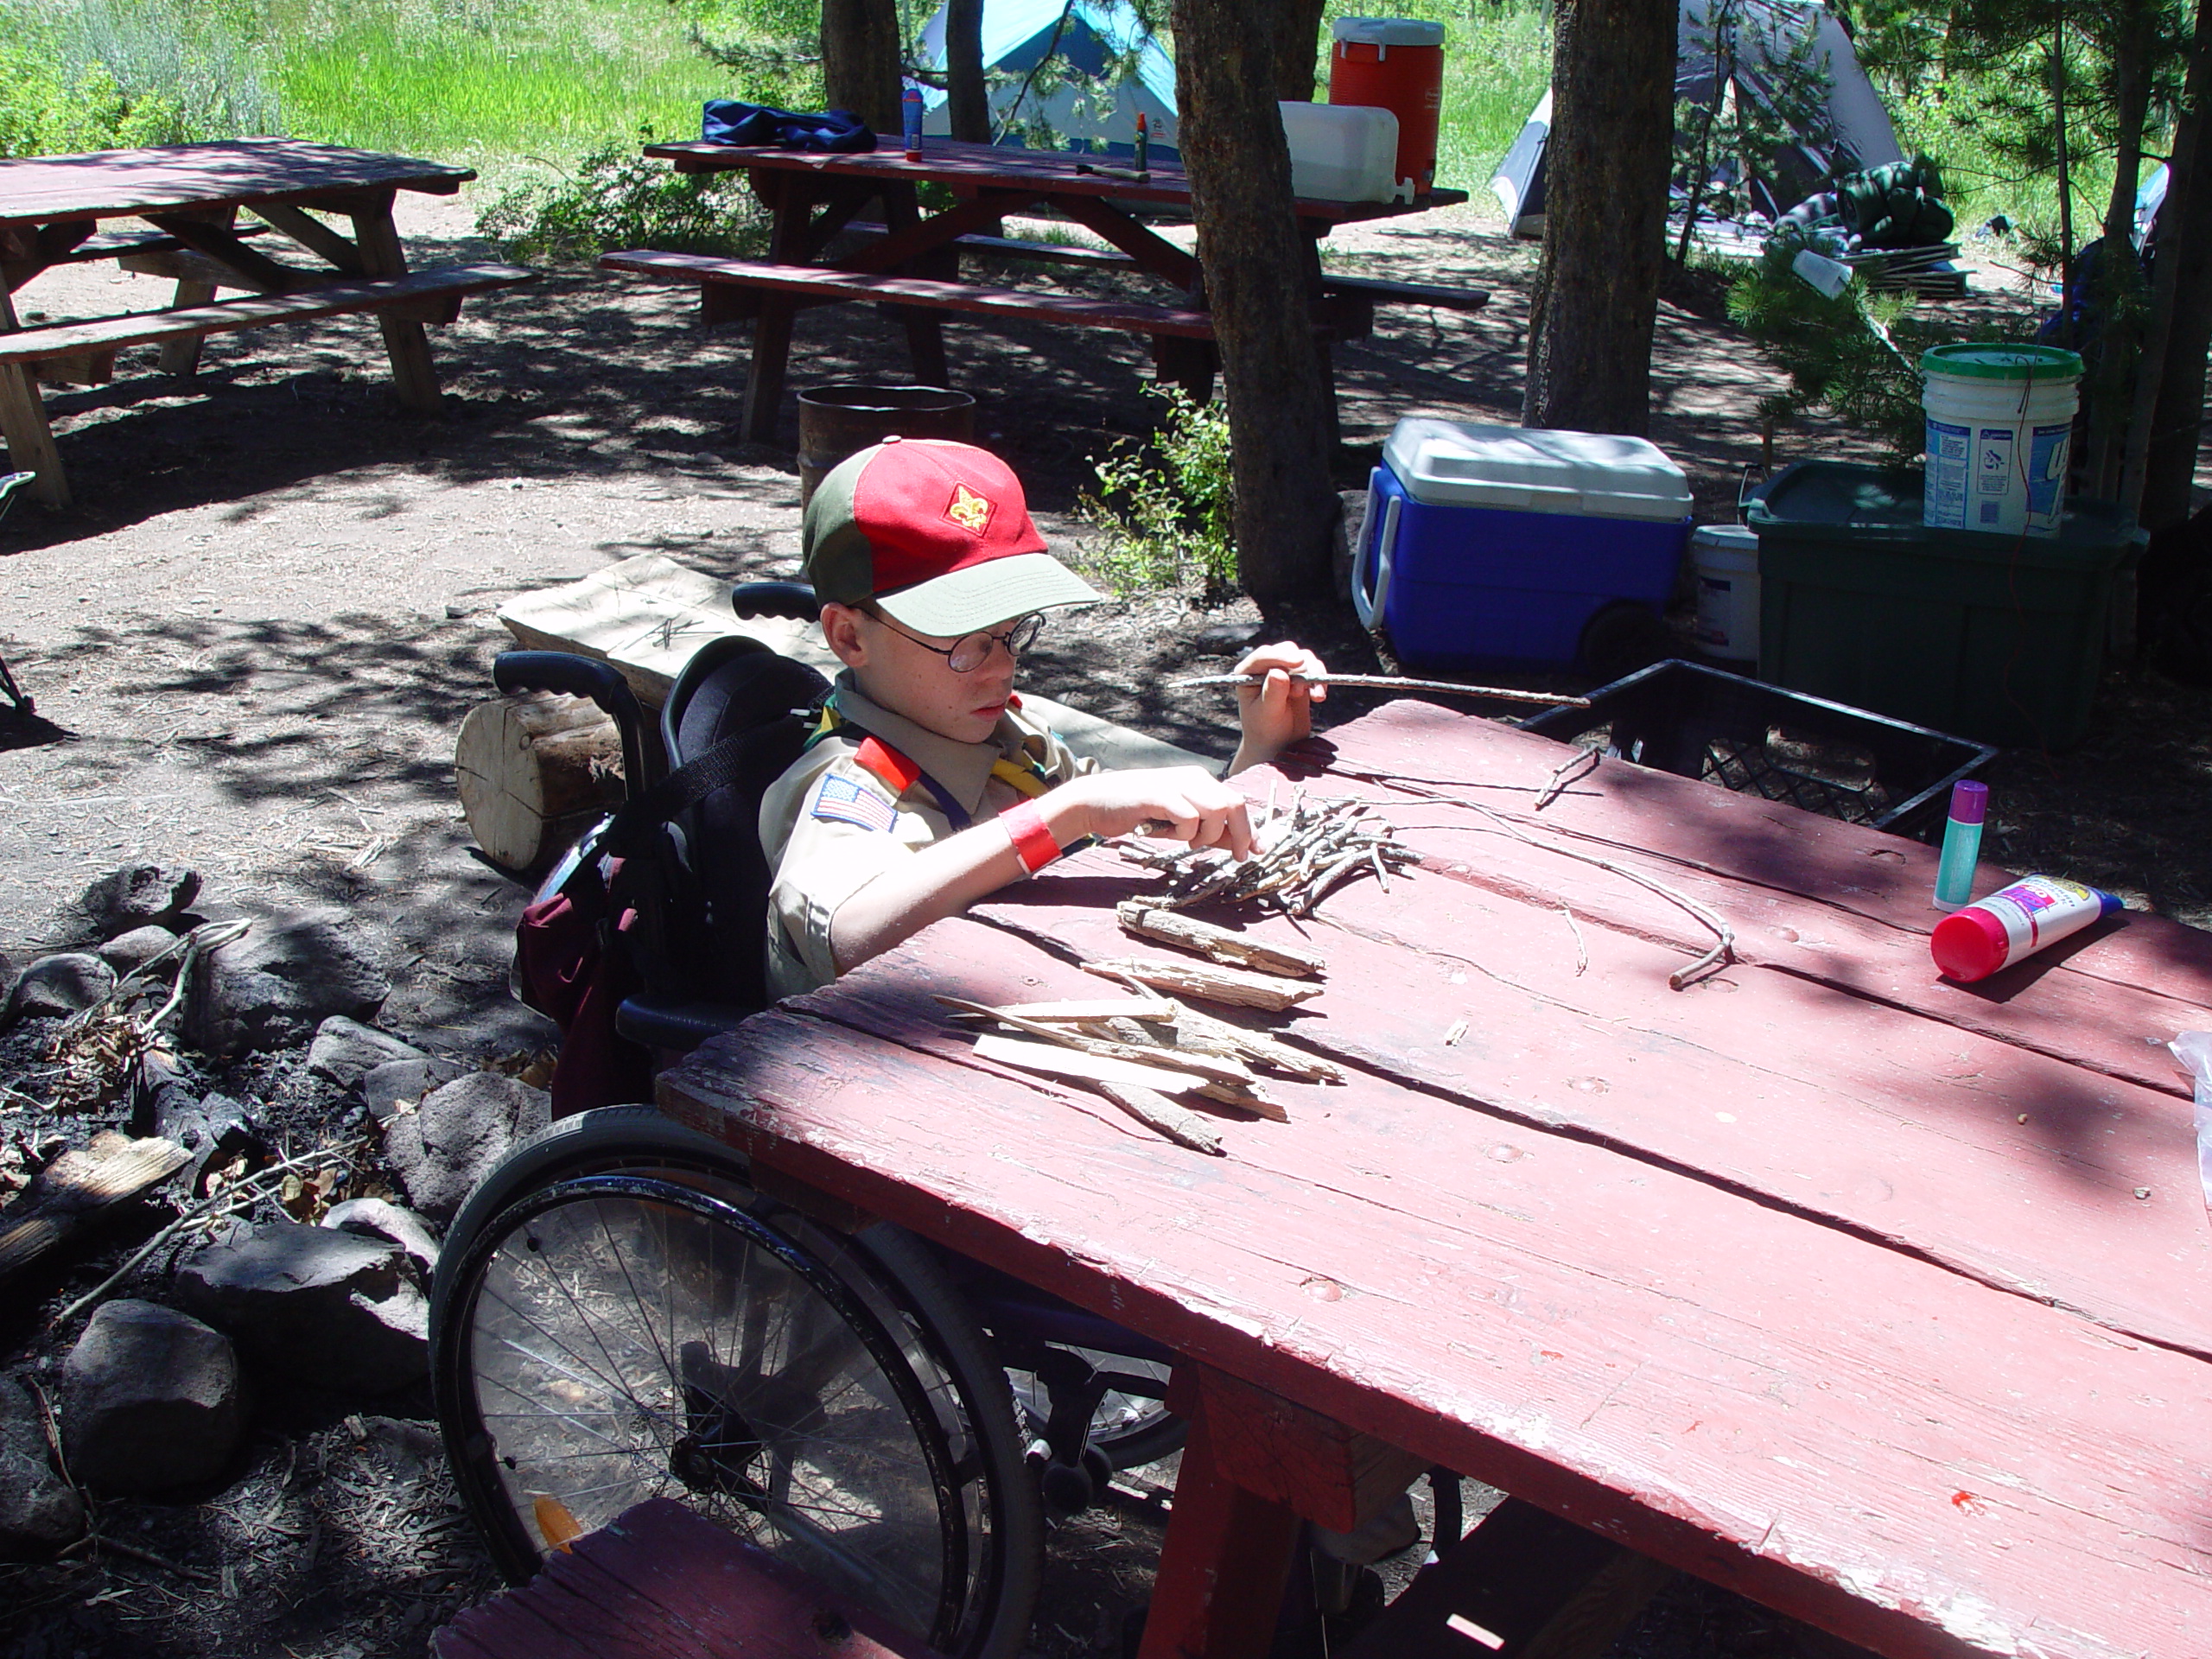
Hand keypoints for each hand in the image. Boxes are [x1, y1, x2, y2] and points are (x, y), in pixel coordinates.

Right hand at [1046, 766, 1255, 857]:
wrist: (1097, 802)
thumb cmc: (1138, 814)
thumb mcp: (1179, 825)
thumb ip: (1209, 832)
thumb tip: (1239, 846)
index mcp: (1200, 781)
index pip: (1236, 802)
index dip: (1249, 828)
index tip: (1256, 850)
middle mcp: (1193, 777)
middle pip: (1234, 803)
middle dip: (1241, 834)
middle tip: (1236, 856)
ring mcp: (1177, 783)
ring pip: (1216, 810)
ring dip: (1207, 834)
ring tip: (1188, 840)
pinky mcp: (1160, 794)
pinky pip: (1189, 817)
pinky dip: (1184, 832)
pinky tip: (1167, 832)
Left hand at [1229, 640, 1325, 774]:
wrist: (1278, 744)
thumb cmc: (1265, 731)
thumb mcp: (1266, 714)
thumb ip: (1272, 693)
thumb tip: (1279, 672)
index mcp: (1248, 673)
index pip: (1263, 656)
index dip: (1280, 656)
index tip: (1297, 663)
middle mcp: (1265, 667)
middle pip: (1286, 651)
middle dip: (1299, 667)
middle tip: (1300, 691)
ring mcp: (1284, 670)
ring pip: (1303, 657)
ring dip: (1312, 673)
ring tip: (1313, 697)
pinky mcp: (1300, 677)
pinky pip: (1314, 668)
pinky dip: (1320, 679)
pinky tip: (1319, 697)